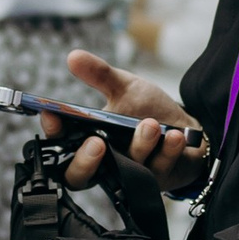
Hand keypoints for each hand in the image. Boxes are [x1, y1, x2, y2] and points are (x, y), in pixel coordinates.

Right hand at [45, 49, 207, 193]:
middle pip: (79, 177)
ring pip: (126, 171)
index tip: (51, 115)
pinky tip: (175, 137)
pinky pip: (159, 171)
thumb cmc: (147, 111)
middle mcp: (104, 164)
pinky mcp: (157, 183)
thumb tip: (73, 56)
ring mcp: (129, 176)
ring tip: (151, 124)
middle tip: (96, 142)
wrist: (187, 128)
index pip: (59, 145)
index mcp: (87, 142)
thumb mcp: (124, 88)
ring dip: (139, 146)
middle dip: (85, 162)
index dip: (52, 133)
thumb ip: (99, 75)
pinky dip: (168, 152)